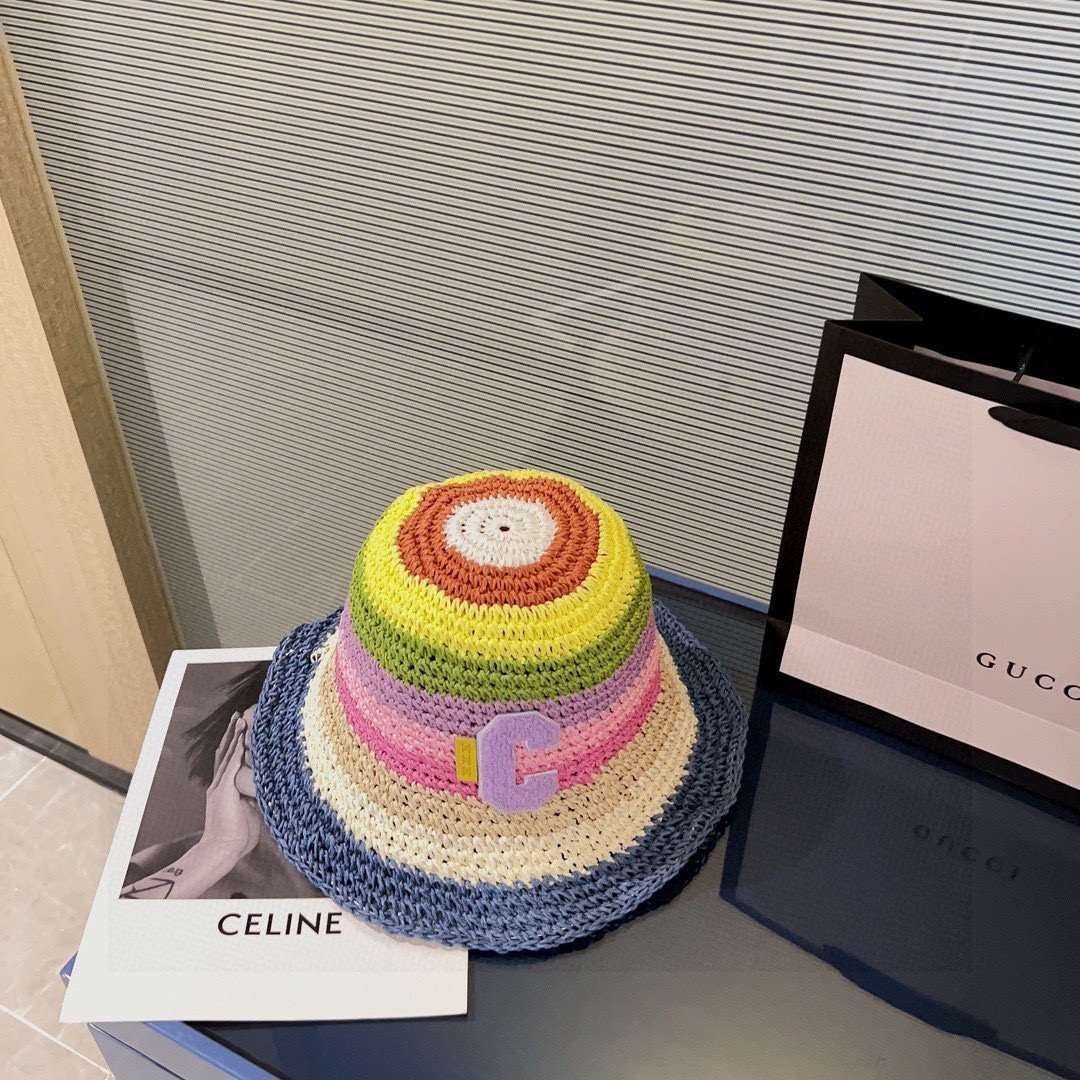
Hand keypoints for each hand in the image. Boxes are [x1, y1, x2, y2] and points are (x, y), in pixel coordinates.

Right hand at [200, 712, 262, 865]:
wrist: (223, 850)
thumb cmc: (238, 836)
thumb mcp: (250, 811)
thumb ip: (254, 797)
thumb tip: (268, 789)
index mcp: (225, 788)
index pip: (230, 760)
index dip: (235, 743)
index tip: (243, 728)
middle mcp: (220, 784)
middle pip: (225, 752)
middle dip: (232, 733)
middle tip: (239, 715)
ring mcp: (220, 787)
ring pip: (227, 755)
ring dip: (234, 736)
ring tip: (240, 719)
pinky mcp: (223, 791)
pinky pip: (230, 766)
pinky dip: (236, 751)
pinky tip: (242, 738)